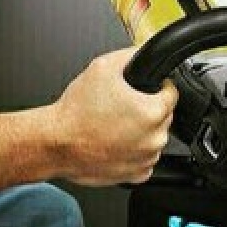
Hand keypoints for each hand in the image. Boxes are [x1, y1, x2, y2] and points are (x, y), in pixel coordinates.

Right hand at [47, 48, 177, 185]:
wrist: (55, 144)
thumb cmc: (75, 113)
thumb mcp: (103, 67)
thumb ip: (131, 55)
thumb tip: (144, 51)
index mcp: (153, 112)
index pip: (171, 93)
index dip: (158, 87)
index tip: (145, 89)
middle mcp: (154, 138)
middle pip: (163, 116)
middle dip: (147, 110)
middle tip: (122, 108)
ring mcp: (146, 159)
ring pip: (153, 138)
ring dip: (141, 132)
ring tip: (115, 126)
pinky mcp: (136, 175)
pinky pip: (144, 159)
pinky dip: (134, 152)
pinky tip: (115, 144)